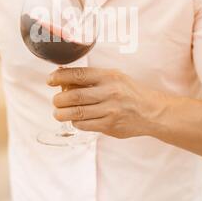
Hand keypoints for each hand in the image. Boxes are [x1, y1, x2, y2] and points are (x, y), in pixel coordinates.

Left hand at [47, 67, 167, 138]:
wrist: (152, 111)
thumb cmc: (129, 92)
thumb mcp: (114, 77)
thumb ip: (92, 77)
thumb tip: (63, 76)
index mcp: (109, 76)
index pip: (78, 74)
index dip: (60, 77)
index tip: (50, 80)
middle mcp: (109, 92)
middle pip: (74, 96)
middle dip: (59, 99)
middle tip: (55, 100)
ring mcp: (110, 110)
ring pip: (77, 113)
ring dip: (62, 113)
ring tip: (58, 112)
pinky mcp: (110, 126)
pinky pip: (85, 125)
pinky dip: (75, 122)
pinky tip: (74, 119)